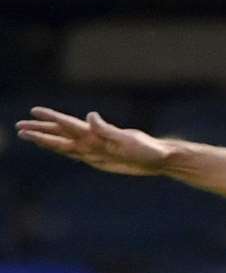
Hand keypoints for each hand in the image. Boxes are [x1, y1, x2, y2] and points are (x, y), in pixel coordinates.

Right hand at [14, 107, 170, 174]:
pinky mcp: (100, 160)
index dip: (51, 118)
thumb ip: (106, 129)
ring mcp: (95, 150)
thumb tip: (89, 115)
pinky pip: (76, 155)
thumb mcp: (127, 140)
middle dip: (40, 131)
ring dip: (46, 140)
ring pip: (64, 145)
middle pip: (61, 135)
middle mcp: (93, 140)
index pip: (68, 124)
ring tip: (27, 135)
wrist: (160, 158)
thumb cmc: (148, 149)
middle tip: (19, 126)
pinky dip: (62, 151)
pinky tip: (54, 148)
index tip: (34, 111)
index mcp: (96, 133)